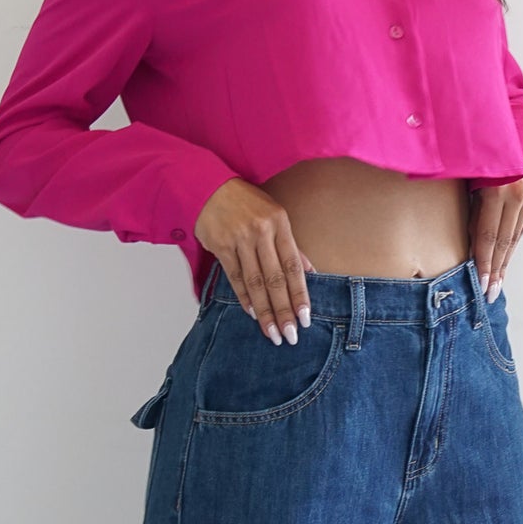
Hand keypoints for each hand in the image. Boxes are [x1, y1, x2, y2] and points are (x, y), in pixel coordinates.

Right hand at [194, 178, 314, 344]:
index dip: (300, 295)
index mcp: (280, 224)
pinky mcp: (221, 246)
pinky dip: (244, 297)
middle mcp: (261, 232)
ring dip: (264, 311)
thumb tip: (311, 271)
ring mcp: (240, 239)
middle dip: (284, 310)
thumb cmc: (247, 203)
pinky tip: (252, 313)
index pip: (294, 267)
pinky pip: (235, 277)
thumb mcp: (275, 217)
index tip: (305, 318)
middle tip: (290, 335)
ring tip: (272, 332)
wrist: (211, 187)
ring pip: (255, 282)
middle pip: (275, 279)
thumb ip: (291, 246)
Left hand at [468, 166, 522, 300]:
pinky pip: (521, 226)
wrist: (514, 135)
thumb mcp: (471, 179)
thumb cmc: (481, 154)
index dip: (483, 262)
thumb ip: (472, 209)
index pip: (488, 235)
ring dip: (504, 261)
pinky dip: (511, 244)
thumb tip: (470, 246)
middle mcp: (518, 193)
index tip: (480, 285)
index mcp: (498, 188)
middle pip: (504, 241)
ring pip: (515, 236)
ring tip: (496, 285)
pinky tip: (504, 261)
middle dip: (495, 270)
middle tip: (489, 294)